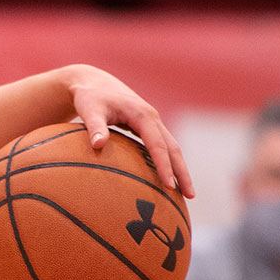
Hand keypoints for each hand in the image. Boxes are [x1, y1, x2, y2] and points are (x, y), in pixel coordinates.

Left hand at [66, 64, 194, 197]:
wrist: (93, 83)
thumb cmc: (90, 98)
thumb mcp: (89, 110)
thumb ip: (94, 127)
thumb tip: (98, 145)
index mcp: (142, 115)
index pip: (157, 145)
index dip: (164, 166)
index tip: (169, 186)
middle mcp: (153, 118)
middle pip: (174, 148)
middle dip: (182, 172)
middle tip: (190, 196)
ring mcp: (153, 123)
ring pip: (172, 148)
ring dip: (180, 170)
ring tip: (186, 194)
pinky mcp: (148, 128)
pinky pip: (163, 147)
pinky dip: (169, 163)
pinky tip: (169, 180)